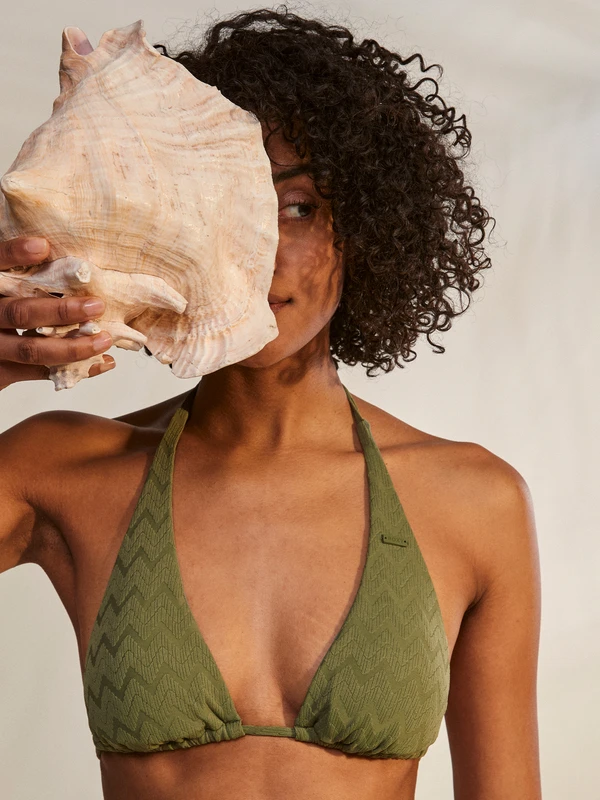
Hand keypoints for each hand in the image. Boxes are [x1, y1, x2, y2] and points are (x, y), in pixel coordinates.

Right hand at [0, 237, 113, 388]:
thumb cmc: (2, 310)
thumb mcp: (7, 288)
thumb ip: (22, 277)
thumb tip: (59, 254)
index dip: (14, 254)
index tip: (42, 246)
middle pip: (20, 314)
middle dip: (61, 312)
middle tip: (96, 306)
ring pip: (31, 349)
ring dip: (73, 347)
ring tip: (104, 340)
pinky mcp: (1, 373)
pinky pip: (40, 372)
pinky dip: (75, 369)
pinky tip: (102, 363)